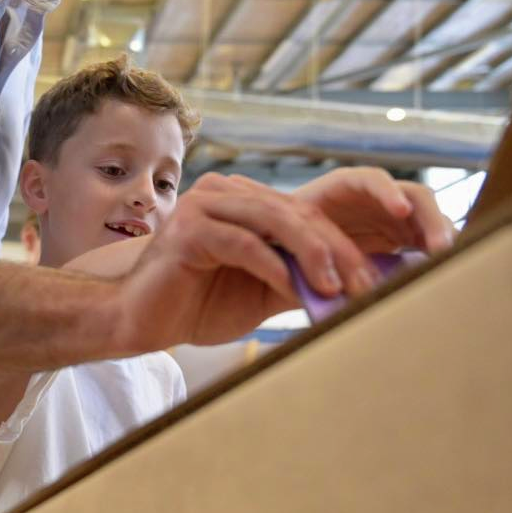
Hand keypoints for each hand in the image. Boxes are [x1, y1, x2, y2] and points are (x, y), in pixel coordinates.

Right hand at [104, 172, 380, 354]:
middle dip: (337, 251)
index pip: (306, 214)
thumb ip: (297, 280)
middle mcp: (224, 193)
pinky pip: (242, 243)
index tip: (374, 280)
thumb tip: (351, 290)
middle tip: (366, 285)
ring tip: (338, 287)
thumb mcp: (259, 289)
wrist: (137, 320)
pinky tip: (295, 289)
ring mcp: (204, 206)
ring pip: (273, 220)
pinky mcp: (188, 230)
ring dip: (312, 254)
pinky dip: (273, 267)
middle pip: (296, 212)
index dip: (344, 246)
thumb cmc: (195, 304)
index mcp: (243, 200)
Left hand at [295, 167, 454, 255]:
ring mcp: (395, 217)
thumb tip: (321, 273)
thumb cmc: (289, 236)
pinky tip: (446, 271)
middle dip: (431, 219)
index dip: (387, 192)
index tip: (399, 211)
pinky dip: (439, 254)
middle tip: (441, 249)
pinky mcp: (406, 238)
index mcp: (345, 187)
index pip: (372, 180)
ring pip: (430, 220)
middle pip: (414, 197)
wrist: (294, 247)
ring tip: (449, 264)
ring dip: (443, 239)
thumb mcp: (295, 236)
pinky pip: (429, 242)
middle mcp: (376, 197)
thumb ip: (309, 246)